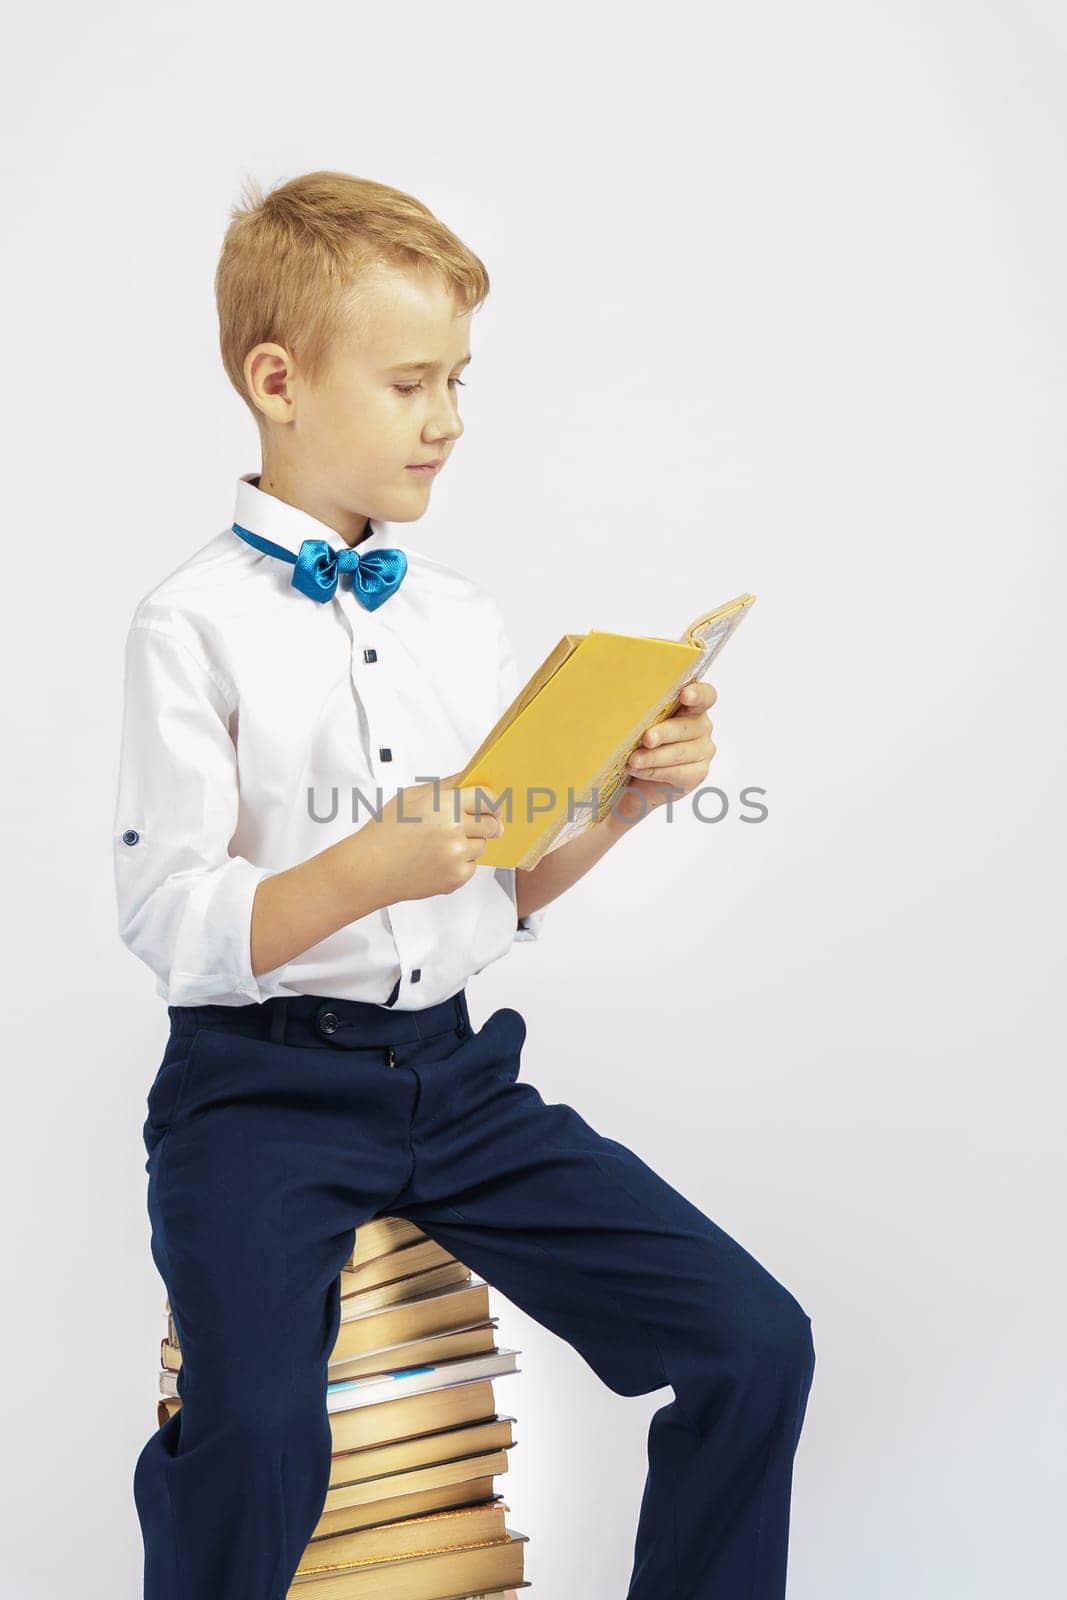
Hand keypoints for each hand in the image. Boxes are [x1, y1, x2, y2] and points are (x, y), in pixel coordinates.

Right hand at [348, 772, 505, 904]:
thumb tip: (467, 779)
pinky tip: (437, 859)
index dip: (492, 801)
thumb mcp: (411, 797)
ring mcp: (456, 855)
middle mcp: (454, 830)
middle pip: (492, 823)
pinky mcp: (456, 877)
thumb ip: (444, 786)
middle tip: (472, 824)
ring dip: (470, 843)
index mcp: (444, 805)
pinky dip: (460, 863)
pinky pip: (472, 866)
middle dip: (486, 822)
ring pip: (482, 845)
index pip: (486, 798)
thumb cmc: (384, 833)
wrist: (369, 869)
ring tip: (442, 844)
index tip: (492, 804)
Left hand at [612, 681, 717, 823]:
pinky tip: (638, 770)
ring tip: (633, 760)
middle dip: (664, 733)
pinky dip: (655, 772)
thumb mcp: (639, 721)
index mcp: (690, 706)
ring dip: (653, 757)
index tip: (685, 696)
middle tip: (646, 739)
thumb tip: (620, 701)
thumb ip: (641, 711)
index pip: (706, 695)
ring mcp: (703, 750)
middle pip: (687, 727)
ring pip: (679, 752)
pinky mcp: (698, 773)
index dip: (698, 694)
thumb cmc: (639, 740)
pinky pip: (677, 773)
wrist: (637, 776)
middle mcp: (701, 726)